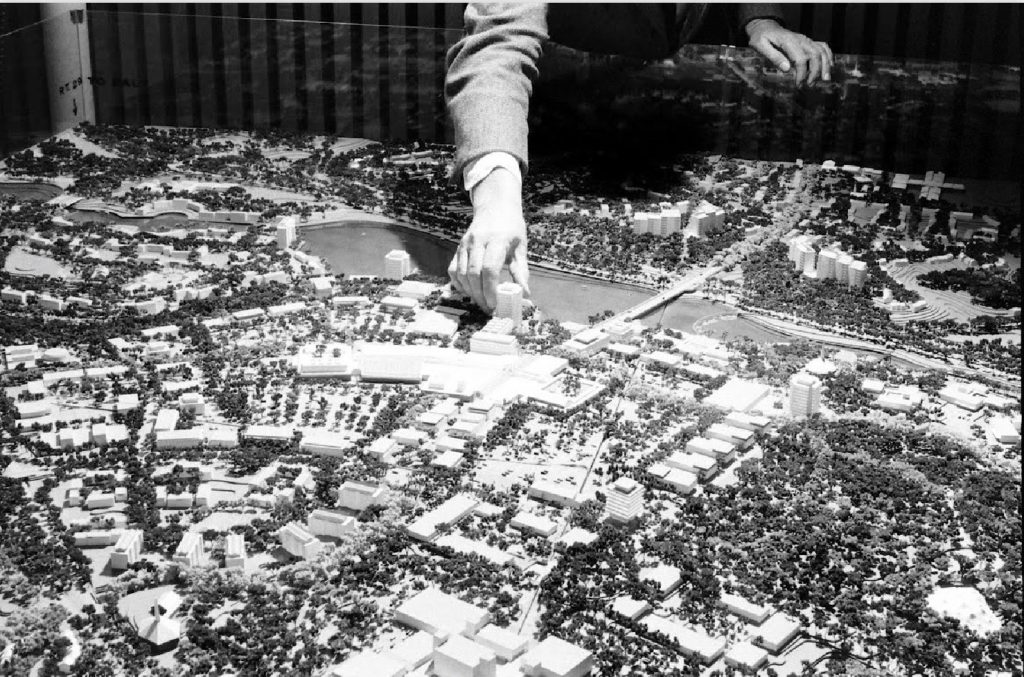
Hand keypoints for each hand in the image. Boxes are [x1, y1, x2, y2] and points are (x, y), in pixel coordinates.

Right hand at [448, 168, 529, 311]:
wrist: (495, 207)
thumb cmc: (512, 228)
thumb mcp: (521, 248)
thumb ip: (521, 271)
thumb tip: (525, 294)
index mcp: (497, 239)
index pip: (489, 268)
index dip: (490, 289)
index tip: (494, 304)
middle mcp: (478, 240)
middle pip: (474, 274)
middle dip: (480, 295)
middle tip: (488, 308)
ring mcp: (465, 243)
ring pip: (462, 273)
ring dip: (470, 292)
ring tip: (481, 302)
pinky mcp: (458, 247)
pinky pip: (453, 270)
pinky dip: (459, 284)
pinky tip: (469, 292)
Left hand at [746, 19, 833, 85]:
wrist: (765, 27)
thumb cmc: (760, 37)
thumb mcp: (760, 46)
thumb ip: (773, 56)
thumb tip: (787, 69)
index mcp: (788, 42)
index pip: (800, 59)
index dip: (802, 73)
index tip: (798, 85)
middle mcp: (800, 39)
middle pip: (815, 55)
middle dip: (815, 72)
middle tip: (810, 85)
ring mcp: (805, 40)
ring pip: (822, 50)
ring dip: (825, 65)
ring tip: (825, 79)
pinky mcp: (808, 41)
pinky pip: (823, 46)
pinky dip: (829, 56)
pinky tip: (830, 66)